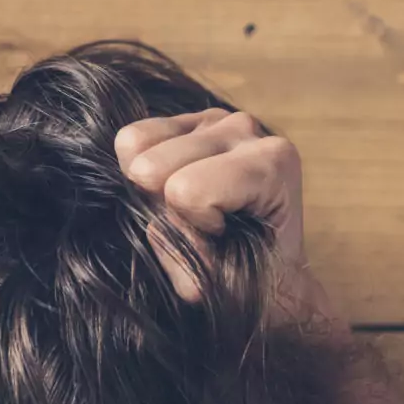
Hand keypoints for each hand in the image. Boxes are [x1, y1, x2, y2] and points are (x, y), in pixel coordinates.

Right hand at [114, 109, 308, 307]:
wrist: (268, 269)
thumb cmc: (251, 277)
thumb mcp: (223, 284)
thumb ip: (188, 258)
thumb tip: (161, 231)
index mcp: (270, 163)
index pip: (186, 191)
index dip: (192, 227)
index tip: (223, 237)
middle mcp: (246, 129)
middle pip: (153, 166)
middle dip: (163, 205)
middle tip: (198, 223)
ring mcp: (215, 118)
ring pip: (137, 145)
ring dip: (151, 189)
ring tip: (189, 207)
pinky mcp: (187, 120)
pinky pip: (132, 138)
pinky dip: (142, 175)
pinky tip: (176, 191)